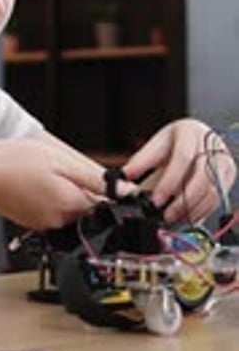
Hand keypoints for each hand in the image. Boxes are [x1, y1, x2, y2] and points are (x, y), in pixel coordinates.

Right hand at [0, 137, 134, 229]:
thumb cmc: (12, 161)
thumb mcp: (60, 160)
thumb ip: (96, 178)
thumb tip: (127, 193)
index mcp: (71, 205)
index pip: (106, 204)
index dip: (106, 187)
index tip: (93, 174)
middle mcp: (60, 222)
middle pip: (88, 206)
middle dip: (83, 187)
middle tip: (61, 167)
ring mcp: (44, 225)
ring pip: (69, 208)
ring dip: (65, 191)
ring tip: (44, 172)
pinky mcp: (32, 222)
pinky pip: (52, 210)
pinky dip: (49, 196)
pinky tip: (34, 181)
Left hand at [122, 118, 236, 222]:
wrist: (194, 138)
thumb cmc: (174, 142)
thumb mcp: (155, 147)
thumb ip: (140, 163)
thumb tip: (122, 180)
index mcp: (189, 131)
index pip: (182, 158)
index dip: (170, 182)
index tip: (156, 200)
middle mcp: (211, 144)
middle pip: (201, 176)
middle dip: (182, 201)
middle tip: (166, 216)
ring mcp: (223, 158)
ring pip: (212, 190)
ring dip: (192, 209)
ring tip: (173, 218)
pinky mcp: (229, 173)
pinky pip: (218, 197)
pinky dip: (202, 210)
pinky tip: (187, 217)